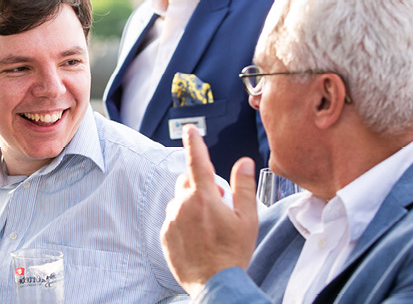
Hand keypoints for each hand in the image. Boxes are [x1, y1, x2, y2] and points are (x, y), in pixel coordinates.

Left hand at [160, 125, 258, 295]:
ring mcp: (172, 221)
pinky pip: (173, 219)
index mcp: (204, 198)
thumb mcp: (247, 218)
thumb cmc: (234, 252)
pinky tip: (197, 238)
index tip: (190, 129)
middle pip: (188, 182)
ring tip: (208, 227)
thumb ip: (244, 187)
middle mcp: (183, 205)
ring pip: (179, 201)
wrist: (215, 283)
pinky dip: (183, 222)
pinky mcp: (165, 235)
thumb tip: (243, 162)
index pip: (197, 161)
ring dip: (191, 206)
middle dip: (201, 186)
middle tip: (218, 206)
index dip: (194, 143)